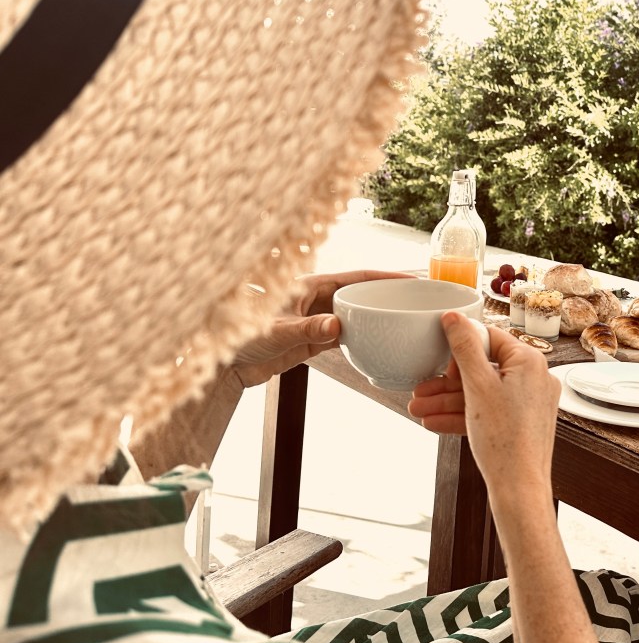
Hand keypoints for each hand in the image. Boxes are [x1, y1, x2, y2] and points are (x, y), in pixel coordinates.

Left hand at [232, 270, 412, 386]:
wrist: (223, 366)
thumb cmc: (239, 337)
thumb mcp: (276, 329)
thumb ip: (308, 328)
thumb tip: (337, 326)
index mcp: (309, 286)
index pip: (355, 277)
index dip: (384, 276)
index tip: (410, 279)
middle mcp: (314, 300)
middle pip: (359, 294)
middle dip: (385, 296)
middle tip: (413, 302)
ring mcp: (314, 320)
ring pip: (353, 316)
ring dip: (374, 318)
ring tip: (401, 321)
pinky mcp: (310, 341)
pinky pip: (342, 337)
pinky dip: (359, 339)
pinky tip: (375, 344)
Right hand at [408, 312, 561, 496]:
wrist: (518, 489)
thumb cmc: (504, 441)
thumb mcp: (477, 386)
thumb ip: (464, 348)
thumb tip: (454, 318)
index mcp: (530, 362)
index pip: (490, 338)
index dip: (460, 349)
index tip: (438, 356)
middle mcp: (535, 379)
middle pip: (483, 368)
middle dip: (446, 382)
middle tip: (421, 389)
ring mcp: (530, 403)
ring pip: (482, 393)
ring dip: (448, 401)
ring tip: (419, 409)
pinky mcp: (523, 423)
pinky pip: (489, 411)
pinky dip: (464, 415)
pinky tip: (435, 421)